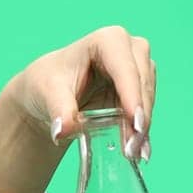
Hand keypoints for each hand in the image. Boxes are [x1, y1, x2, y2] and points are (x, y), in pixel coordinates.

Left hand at [2, 24, 157, 162]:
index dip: (132, 94)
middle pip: (141, 84)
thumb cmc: (46, 83)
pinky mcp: (138, 89)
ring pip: (146, 99)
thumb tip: (62, 131)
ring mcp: (137, 68)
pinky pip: (144, 111)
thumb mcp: (47, 93)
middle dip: (139, 117)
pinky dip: (142, 132)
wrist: (46, 94)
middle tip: (132, 147)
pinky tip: (141, 151)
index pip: (125, 67)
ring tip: (132, 152)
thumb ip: (59, 110)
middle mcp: (128, 49)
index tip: (136, 123)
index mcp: (106, 40)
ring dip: (142, 128)